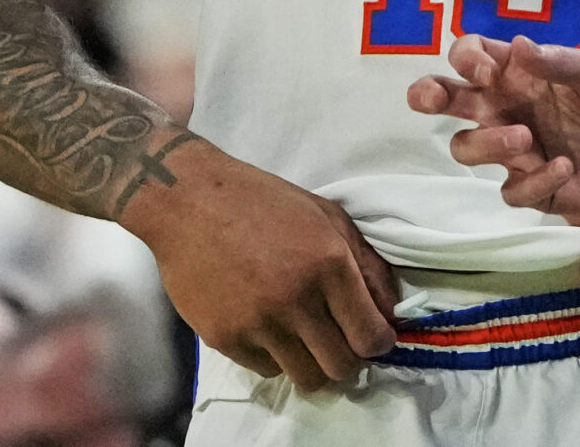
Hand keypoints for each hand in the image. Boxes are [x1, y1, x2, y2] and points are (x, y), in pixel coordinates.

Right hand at [119, 141, 398, 389]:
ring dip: (315, 364)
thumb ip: (367, 263)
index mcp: (329, 263)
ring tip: (310, 341)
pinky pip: (267, 369)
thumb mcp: (328, 216)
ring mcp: (257, 323)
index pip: (370, 335)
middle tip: (343, 341)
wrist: (190, 200)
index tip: (374, 338)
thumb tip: (390, 312)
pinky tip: (273, 328)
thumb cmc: (264, 201)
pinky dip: (278, 356)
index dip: (379, 344)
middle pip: (341, 367)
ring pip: (306, 378)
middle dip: (350, 360)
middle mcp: (296, 299)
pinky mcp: (225, 338)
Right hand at [407, 34, 579, 226]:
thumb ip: (561, 62)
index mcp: (525, 74)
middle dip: (430, 95)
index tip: (486, 72)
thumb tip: (515, 46)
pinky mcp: (538, 190)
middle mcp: (512, 109)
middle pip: (451, 102)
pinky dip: (532, 181)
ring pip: (468, 148)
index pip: (473, 57)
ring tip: (526, 140)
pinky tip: (565, 168)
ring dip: (487, 143)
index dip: (465, 60)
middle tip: (432, 100)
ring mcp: (521, 152)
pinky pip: (510, 191)